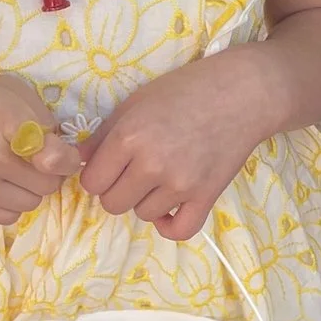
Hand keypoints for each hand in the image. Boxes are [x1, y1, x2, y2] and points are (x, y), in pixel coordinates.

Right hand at [0, 71, 79, 224]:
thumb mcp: (10, 91)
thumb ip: (41, 118)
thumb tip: (62, 148)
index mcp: (8, 125)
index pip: (56, 158)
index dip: (67, 157)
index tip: (62, 153)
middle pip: (48, 185)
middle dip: (48, 173)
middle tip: (35, 159)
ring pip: (31, 204)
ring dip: (30, 189)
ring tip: (15, 170)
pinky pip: (9, 217)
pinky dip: (11, 202)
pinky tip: (0, 184)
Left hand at [78, 55, 271, 241]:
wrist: (242, 93)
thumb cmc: (186, 89)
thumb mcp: (136, 102)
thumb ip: (103, 135)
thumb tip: (78, 161)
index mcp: (129, 137)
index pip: (91, 182)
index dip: (98, 174)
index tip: (111, 165)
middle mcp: (152, 165)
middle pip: (113, 204)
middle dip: (118, 189)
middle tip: (135, 171)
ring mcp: (180, 184)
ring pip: (143, 215)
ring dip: (147, 200)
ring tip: (163, 175)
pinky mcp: (206, 196)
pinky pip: (179, 231)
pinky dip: (170, 225)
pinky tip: (171, 208)